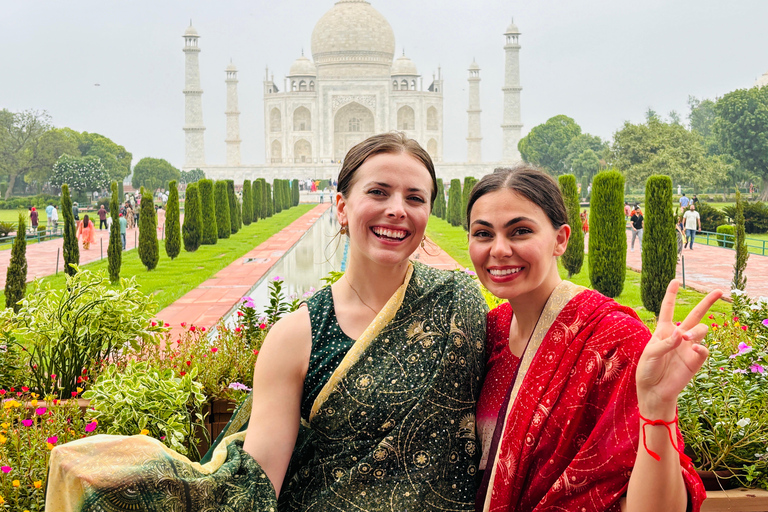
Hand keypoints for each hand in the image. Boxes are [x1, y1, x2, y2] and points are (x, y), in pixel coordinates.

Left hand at [635, 280, 722, 416]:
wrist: (654, 391)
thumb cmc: (647, 370)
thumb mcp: (650, 354)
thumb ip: (664, 342)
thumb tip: (681, 334)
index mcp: (663, 330)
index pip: (667, 309)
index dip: (671, 294)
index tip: (675, 281)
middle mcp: (678, 336)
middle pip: (695, 315)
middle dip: (707, 302)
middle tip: (719, 291)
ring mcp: (688, 347)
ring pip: (701, 330)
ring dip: (695, 331)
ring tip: (685, 338)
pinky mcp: (695, 360)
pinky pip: (704, 349)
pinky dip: (700, 347)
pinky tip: (693, 348)